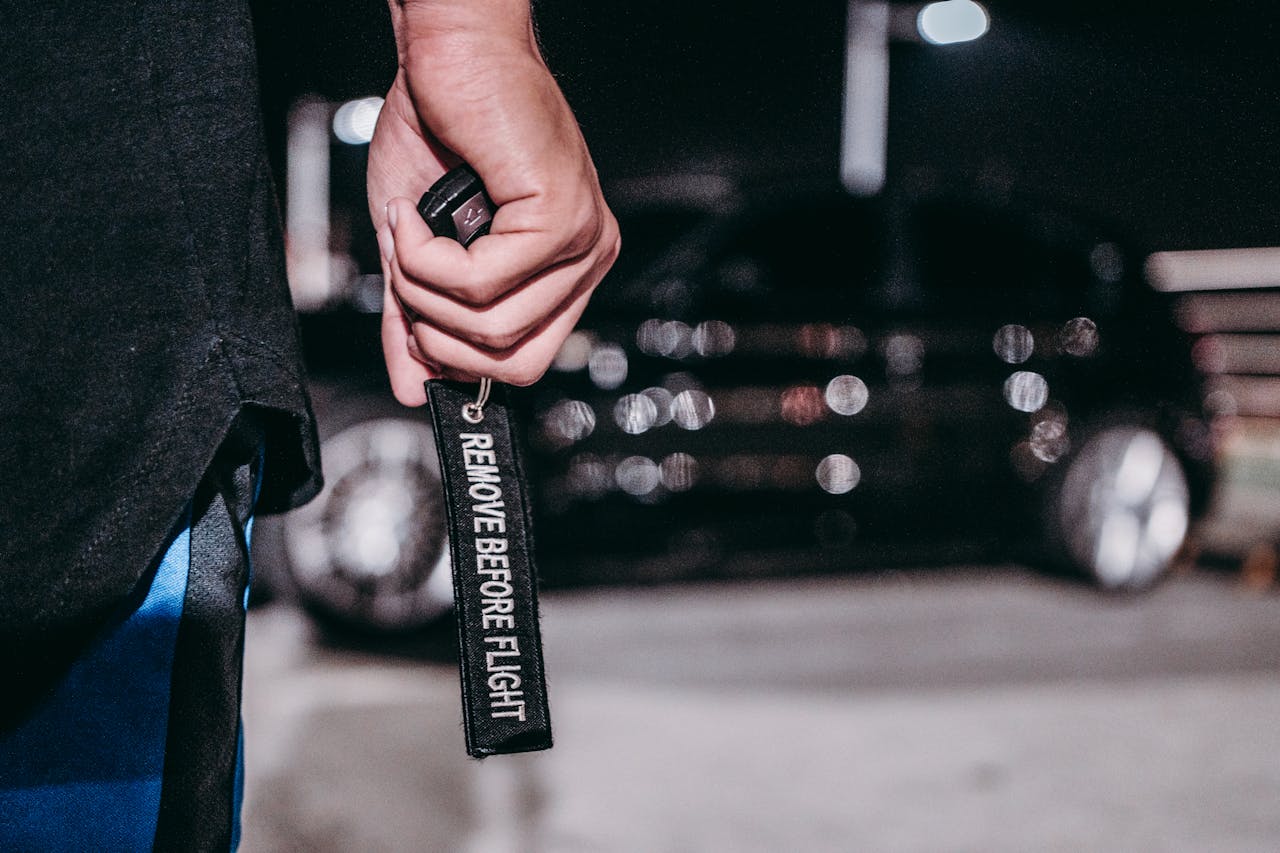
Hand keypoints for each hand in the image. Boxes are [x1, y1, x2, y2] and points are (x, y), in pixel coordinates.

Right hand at [367, 2, 619, 405]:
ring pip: (494, 327)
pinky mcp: (562, 216)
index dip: (462, 363)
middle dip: (442, 341)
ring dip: (423, 292)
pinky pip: (483, 282)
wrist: (448, 54)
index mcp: (565, 268)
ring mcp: (581, 239)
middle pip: (518, 363)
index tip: (416, 331)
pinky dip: (427, 260)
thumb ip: (417, 319)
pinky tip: (412, 218)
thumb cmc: (439, 132)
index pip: (528, 361)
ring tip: (403, 240)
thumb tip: (409, 386)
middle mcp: (586, 258)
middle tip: (404, 288)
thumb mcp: (417, 247)